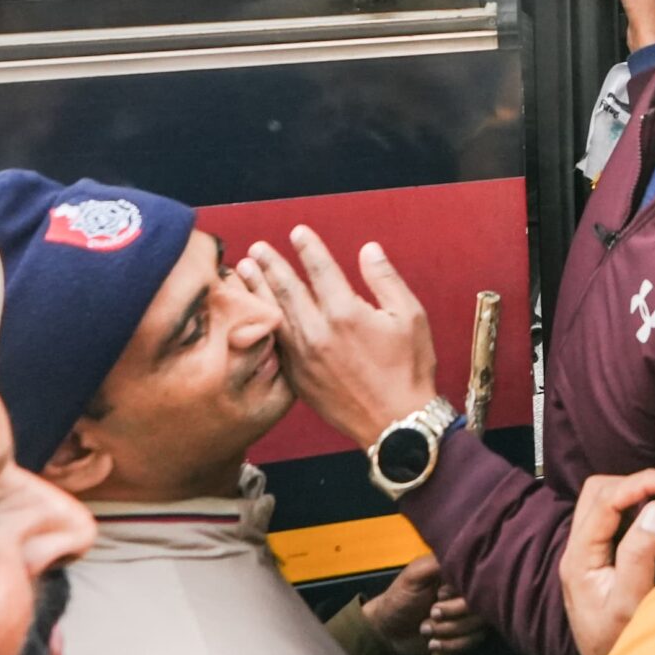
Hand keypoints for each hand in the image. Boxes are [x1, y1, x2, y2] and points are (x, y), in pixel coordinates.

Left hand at [237, 227, 438, 450]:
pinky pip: (273, 343)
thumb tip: (368, 250)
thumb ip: (385, 279)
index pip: (320, 269)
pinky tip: (255, 312)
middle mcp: (317, 331)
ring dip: (258, 289)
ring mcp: (303, 357)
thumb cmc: (409, 367)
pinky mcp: (297, 377)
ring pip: (273, 314)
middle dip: (271, 265)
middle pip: (287, 289)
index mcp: (345, 312)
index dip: (308, 247)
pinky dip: (261, 322)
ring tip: (244, 271)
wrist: (396, 423)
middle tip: (257, 248)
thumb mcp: (410, 316)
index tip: (297, 232)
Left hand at [363, 554, 486, 654]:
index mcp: (458, 573)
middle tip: (431, 614)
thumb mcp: (415, 575)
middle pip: (481, 605)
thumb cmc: (400, 598)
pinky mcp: (465, 634)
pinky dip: (451, 645)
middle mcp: (467, 592)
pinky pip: (473, 641)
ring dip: (448, 631)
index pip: (479, 580)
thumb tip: (464, 557)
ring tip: (425, 629)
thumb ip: (438, 563)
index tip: (439, 595)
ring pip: (477, 626)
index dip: (460, 592)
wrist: (387, 630)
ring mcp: (468, 614)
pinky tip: (433, 643)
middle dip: (452, 615)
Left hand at [558, 466, 654, 654]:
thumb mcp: (631, 601)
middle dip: (634, 482)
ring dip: (632, 491)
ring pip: (601, 500)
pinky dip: (633, 505)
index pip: (604, 501)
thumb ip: (639, 554)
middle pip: (597, 492)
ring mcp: (584, 552)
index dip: (638, 483)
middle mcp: (576, 550)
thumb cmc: (617, 641)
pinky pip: (610, 516)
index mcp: (579, 558)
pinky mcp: (596, 556)